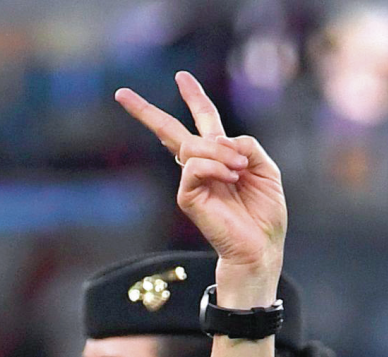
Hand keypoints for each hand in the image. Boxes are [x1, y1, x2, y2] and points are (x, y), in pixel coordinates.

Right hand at [114, 72, 285, 297]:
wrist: (260, 248)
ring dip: (220, 153)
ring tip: (240, 172)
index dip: (195, 99)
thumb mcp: (266, 171)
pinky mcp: (187, 196)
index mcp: (221, 157)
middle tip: (121, 93)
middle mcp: (202, 166)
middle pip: (171, 131)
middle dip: (146, 112)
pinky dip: (215, 167)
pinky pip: (195, 166)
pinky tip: (231, 178)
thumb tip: (221, 140)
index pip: (205, 122)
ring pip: (193, 146)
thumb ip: (248, 147)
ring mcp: (192, 181)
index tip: (182, 77)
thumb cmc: (265, 215)